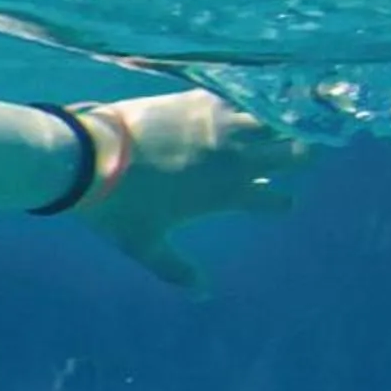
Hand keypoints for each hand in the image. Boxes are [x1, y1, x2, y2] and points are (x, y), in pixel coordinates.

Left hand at [70, 91, 309, 290]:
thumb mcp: (144, 245)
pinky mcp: (199, 100)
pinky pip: (239, 95)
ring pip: (276, 119)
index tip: (272, 199)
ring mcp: (221, 125)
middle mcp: (236, 158)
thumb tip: (201, 295)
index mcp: (229, 194)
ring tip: (279, 123)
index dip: (280, 202)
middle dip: (301, 156)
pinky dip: (247, 99)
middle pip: (297, 154)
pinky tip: (245, 99)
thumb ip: (176, 269)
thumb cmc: (117, 207)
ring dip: (280, 123)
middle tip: (295, 155)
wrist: (89, 158)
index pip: (280, 201)